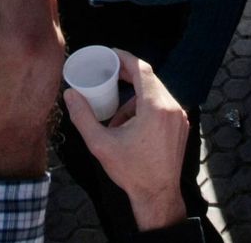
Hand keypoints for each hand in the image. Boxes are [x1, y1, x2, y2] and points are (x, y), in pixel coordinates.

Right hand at [64, 52, 188, 231]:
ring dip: (135, 97)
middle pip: (149, 79)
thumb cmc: (131, 171)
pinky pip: (162, 106)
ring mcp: (179, 118)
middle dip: (128, 75)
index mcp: (155, 107)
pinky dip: (146, 107)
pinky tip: (130, 125)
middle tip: (109, 74)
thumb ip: (83, 116)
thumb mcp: (101, 144)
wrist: (157, 196)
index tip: (110, 54)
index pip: (142, 69)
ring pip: (156, 93)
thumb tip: (70, 94)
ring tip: (115, 115)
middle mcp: (172, 108)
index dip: (125, 58)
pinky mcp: (180, 127)